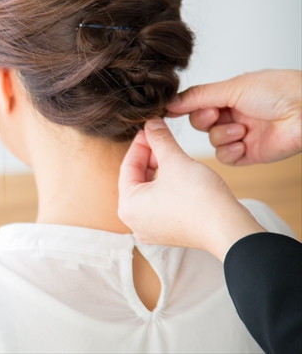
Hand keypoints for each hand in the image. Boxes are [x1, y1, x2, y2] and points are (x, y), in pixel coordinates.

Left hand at [118, 119, 265, 260]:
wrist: (229, 229)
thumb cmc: (199, 199)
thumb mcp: (175, 161)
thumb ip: (160, 140)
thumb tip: (151, 124)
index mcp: (128, 206)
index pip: (127, 166)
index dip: (140, 144)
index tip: (149, 129)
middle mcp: (134, 221)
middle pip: (137, 179)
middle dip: (150, 157)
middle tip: (160, 138)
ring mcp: (152, 230)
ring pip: (150, 191)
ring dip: (159, 170)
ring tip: (171, 153)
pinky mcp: (170, 232)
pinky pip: (161, 203)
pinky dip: (167, 187)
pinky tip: (180, 173)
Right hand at [167, 69, 301, 165]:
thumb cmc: (277, 91)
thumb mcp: (231, 87)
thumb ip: (197, 96)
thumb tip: (169, 102)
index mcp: (230, 96)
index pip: (197, 104)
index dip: (187, 107)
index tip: (171, 110)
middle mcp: (234, 115)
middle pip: (201, 123)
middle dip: (205, 120)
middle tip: (216, 115)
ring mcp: (242, 135)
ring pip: (212, 141)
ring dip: (223, 135)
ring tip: (242, 129)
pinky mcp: (250, 154)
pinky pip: (226, 157)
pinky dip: (230, 151)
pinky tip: (242, 144)